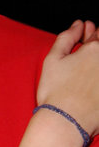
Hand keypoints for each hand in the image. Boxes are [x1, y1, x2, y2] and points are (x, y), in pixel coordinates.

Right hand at [37, 20, 98, 139]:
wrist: (66, 121)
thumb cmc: (56, 92)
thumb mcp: (53, 59)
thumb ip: (66, 37)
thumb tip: (78, 25)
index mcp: (94, 50)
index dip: (92, 33)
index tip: (86, 37)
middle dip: (96, 45)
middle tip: (86, 53)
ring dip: (96, 62)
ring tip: (87, 68)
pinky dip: (97, 79)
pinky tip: (91, 82)